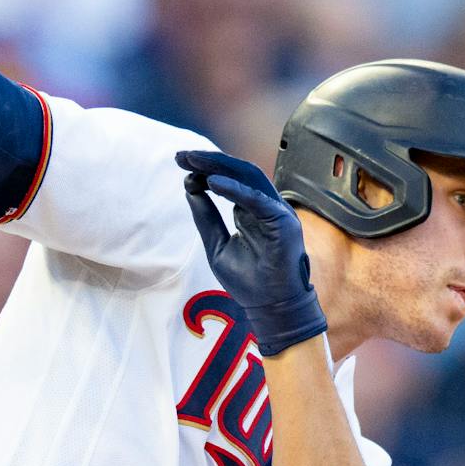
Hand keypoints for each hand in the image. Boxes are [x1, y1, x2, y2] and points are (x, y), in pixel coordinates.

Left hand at [178, 149, 327, 356]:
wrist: (271, 310)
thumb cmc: (249, 282)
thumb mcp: (217, 245)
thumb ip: (206, 217)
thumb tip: (189, 186)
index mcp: (252, 210)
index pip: (229, 179)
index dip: (205, 168)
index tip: (180, 163)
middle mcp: (266, 206)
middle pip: (238, 172)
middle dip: (208, 160)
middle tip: (181, 155)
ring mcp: (277, 212)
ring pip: (249, 177)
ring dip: (220, 166)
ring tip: (193, 161)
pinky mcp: (284, 223)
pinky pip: (258, 200)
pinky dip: (235, 189)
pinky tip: (212, 183)